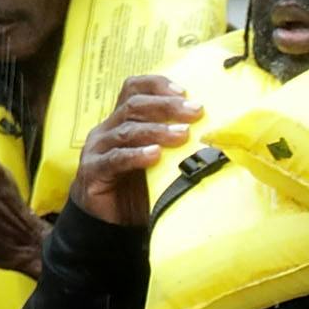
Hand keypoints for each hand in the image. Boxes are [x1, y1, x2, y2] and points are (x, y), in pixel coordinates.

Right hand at [71, 75, 201, 227]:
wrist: (109, 224)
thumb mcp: (161, 164)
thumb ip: (176, 147)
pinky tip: (155, 155)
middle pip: (133, 105)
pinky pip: (115, 159)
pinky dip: (136, 156)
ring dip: (157, 131)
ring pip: (127, 130)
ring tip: (182, 135)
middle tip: (194, 112)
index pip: (133, 88)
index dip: (157, 84)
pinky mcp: (93, 171)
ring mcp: (97, 149)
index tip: (184, 91)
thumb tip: (215, 136)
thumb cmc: (139, 190)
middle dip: (167, 106)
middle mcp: (107, 129)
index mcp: (121, 120)